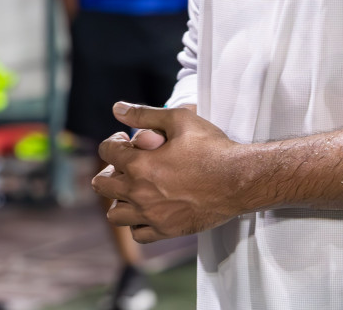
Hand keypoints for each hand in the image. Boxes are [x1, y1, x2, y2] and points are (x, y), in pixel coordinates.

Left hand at [91, 102, 248, 241]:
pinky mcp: (168, 230)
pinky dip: (137, 223)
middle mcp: (140, 193)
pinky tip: (146, 209)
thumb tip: (117, 108)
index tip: (125, 140)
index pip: (106, 152)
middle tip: (125, 165)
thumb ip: (144, 114)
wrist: (240, 180)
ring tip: (132, 189)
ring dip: (119, 200)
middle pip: (102, 185)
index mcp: (139, 165)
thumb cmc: (212, 148)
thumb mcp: (179, 120)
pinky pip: (138, 234)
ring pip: (115, 214)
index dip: (113, 141)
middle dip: (109, 170)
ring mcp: (153, 215)